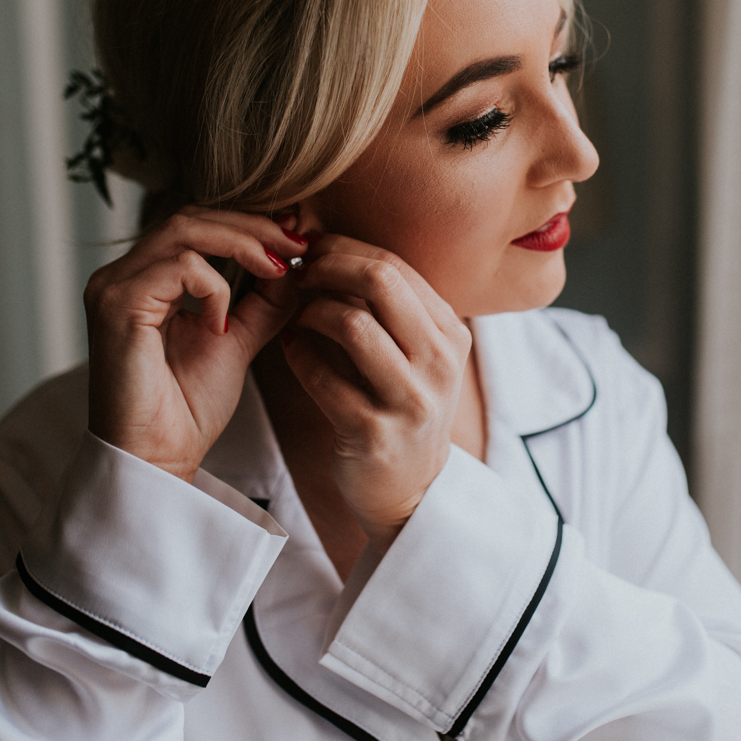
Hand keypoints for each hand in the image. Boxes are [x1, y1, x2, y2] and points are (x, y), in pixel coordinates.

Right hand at [84, 207, 307, 481]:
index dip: (249, 224)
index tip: (297, 236)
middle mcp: (121, 276)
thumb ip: (261, 301)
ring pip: (185, 230)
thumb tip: (296, 263)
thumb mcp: (237, 340)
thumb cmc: (187, 409)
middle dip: (251, 226)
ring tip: (277, 269)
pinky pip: (178, 266)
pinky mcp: (117, 304)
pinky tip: (221, 325)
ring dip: (242, 244)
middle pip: (191, 217)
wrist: (159, 458)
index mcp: (143, 280)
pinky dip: (214, 286)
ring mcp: (113, 287)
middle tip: (297, 242)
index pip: (197, 226)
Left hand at [279, 236, 472, 545]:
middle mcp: (440, 364)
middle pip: (381, 281)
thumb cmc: (401, 410)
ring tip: (295, 314)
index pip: (396, 265)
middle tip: (298, 273)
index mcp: (451, 335)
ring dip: (311, 310)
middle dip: (328, 267)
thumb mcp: (416, 356)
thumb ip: (390, 309)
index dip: (345, 248)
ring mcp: (410, 401)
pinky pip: (323, 378)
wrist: (411, 492)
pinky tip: (289, 348)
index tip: (312, 250)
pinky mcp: (374, 434)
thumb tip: (330, 249)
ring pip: (353, 324)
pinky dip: (298, 355)